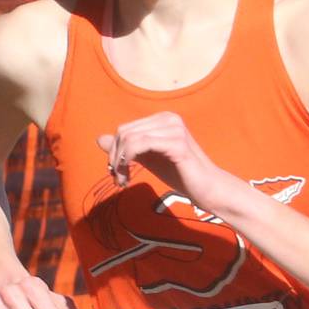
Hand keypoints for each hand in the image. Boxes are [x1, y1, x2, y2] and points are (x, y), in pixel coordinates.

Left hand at [96, 111, 223, 204]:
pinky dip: (127, 162)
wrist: (208, 189)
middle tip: (118, 180)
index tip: (115, 173)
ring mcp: (174, 129)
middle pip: (124, 133)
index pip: (125, 129)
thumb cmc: (181, 173)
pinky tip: (129, 178)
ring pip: (130, 139)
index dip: (114, 151)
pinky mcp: (177, 143)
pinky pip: (140, 145)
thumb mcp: (148, 159)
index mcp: (163, 118)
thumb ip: (126, 148)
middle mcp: (169, 118)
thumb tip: (99, 138)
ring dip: (119, 163)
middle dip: (115, 158)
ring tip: (123, 182)